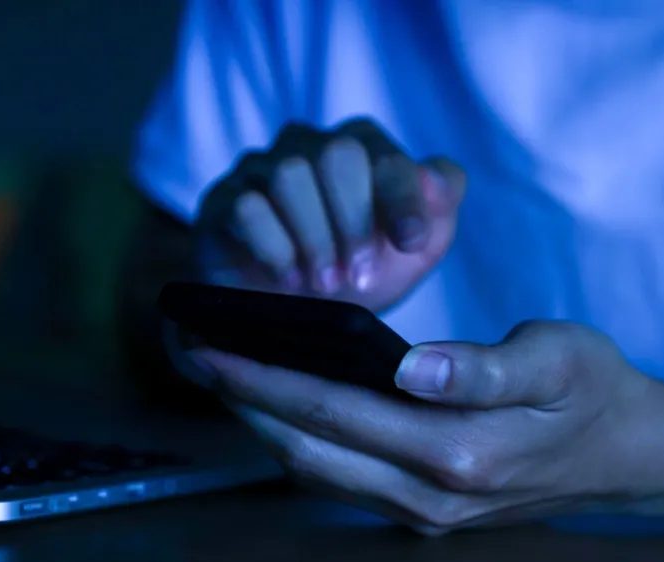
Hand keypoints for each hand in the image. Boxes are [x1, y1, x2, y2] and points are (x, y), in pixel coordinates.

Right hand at [194, 118, 466, 313]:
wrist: (288, 313)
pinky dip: (274, 247)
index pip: (386, 153)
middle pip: (337, 153)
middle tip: (362, 276)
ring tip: (325, 284)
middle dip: (355, 220)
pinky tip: (288, 280)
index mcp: (361, 148)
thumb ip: (440, 209)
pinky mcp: (223, 200)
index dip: (404, 197)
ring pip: (289, 175)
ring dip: (315, 237)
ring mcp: (261, 168)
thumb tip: (437, 178)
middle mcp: (309, 145)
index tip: (412, 244)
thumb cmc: (358, 271)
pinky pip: (247, 206)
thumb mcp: (412, 252)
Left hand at [195, 321, 661, 534]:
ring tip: (223, 376)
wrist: (628, 457)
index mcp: (456, 451)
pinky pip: (342, 480)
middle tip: (193, 354)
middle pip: (306, 450)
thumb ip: (482, 366)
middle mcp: (428, 495)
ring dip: (263, 425)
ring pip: (317, 472)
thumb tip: (409, 367)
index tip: (210, 345)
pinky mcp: (423, 514)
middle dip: (242, 403)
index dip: (263, 378)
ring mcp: (423, 514)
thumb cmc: (594, 390)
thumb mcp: (558, 357)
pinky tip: (281, 407)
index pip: (332, 411)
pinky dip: (300, 442)